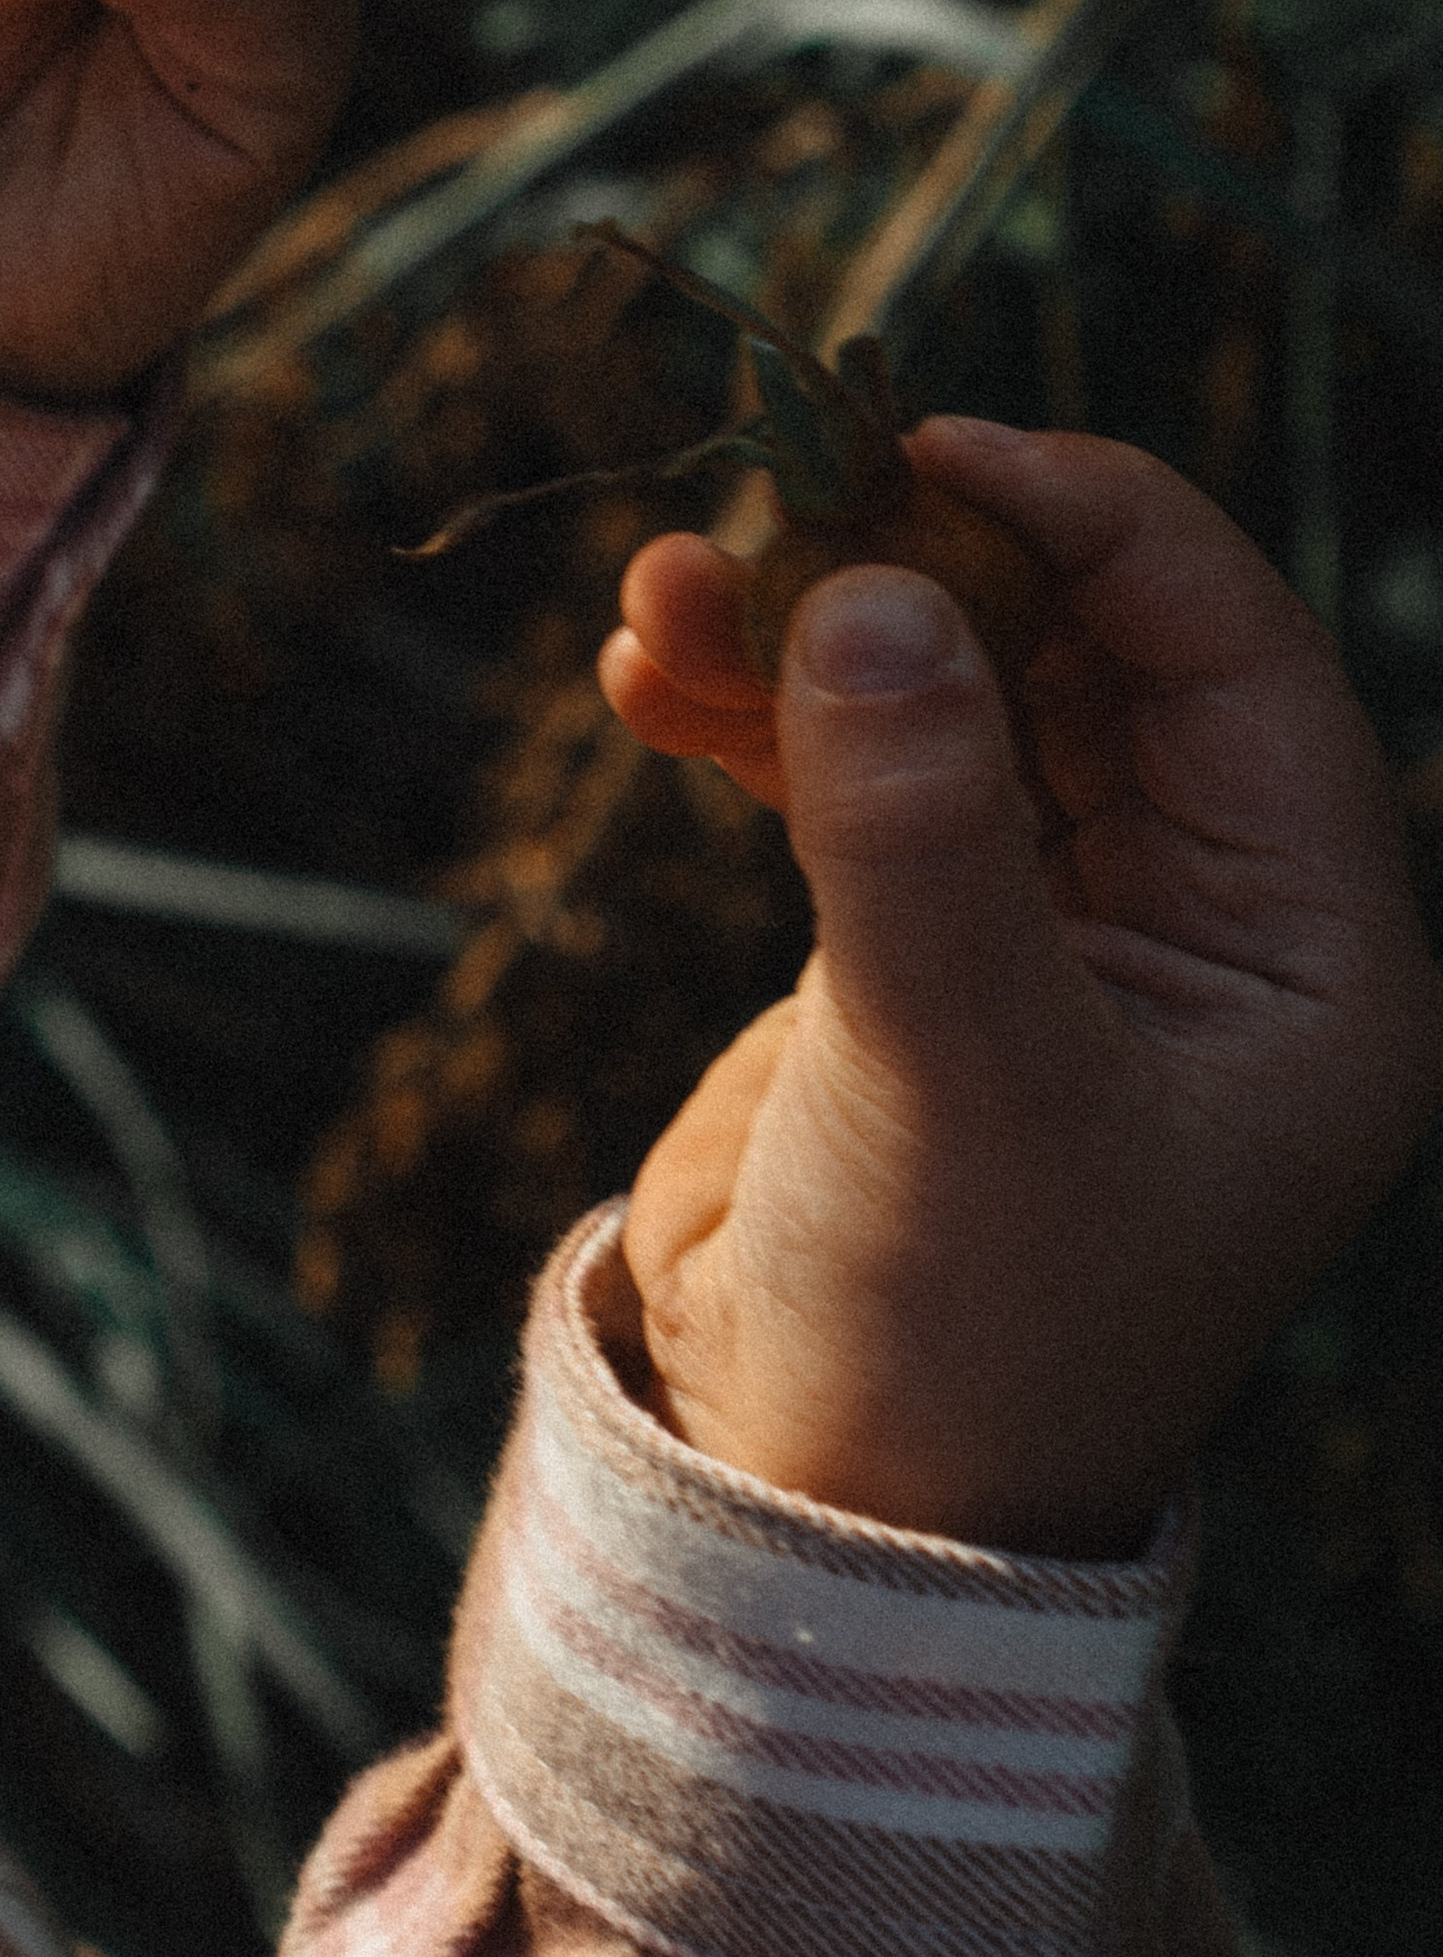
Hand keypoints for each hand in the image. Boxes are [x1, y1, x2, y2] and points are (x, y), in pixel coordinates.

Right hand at [597, 422, 1442, 1555]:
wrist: (817, 1516)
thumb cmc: (959, 1330)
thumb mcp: (958, 1070)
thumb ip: (918, 826)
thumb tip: (869, 585)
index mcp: (1307, 954)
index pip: (1232, 661)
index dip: (1097, 524)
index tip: (933, 441)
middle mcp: (1205, 920)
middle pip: (1084, 653)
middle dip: (927, 564)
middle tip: (774, 492)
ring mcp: (1059, 927)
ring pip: (954, 698)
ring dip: (814, 629)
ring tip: (664, 588)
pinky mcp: (922, 947)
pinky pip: (856, 776)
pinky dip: (759, 717)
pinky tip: (649, 674)